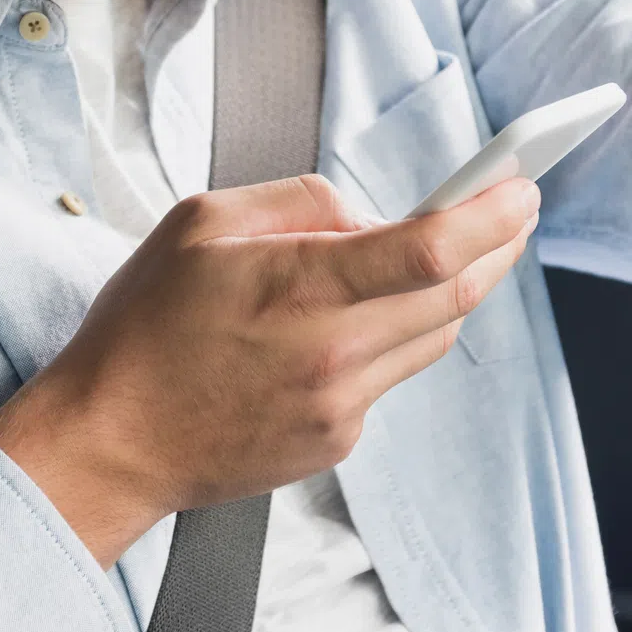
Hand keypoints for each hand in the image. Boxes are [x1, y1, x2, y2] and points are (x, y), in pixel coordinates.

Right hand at [0, 172, 538, 564]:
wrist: (109, 443)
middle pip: (453, 296)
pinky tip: (343, 326)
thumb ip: (295, 202)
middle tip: (513, 212)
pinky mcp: (336, 442)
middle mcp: (332, 354)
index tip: (522, 188)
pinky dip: (385, 339)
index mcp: (299, 288)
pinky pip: (387, 377)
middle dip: (496, 249)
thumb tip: (364, 213)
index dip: (491, 216)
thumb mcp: (199, 223)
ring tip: (429, 257)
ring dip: (444, 292)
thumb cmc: (142, 330)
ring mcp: (340, 407)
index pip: (431, 249)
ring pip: (430, 339)